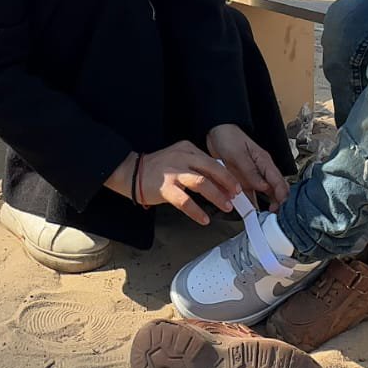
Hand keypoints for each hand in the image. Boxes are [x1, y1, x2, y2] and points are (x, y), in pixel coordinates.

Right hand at [113, 141, 241, 224]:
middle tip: (236, 194)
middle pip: (211, 169)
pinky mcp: (164, 187)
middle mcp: (182, 157)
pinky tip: (203, 218)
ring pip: (202, 183)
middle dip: (227, 183)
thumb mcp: (178, 158)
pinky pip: (185, 201)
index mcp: (187, 149)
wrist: (131, 172)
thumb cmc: (156, 168)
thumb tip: (219, 181)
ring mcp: (173, 172)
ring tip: (225, 206)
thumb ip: (196, 165)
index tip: (236, 185)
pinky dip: (196, 211)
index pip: (212, 161)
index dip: (227, 175)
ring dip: (216, 196)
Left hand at [207, 124, 289, 210]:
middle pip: (275, 190)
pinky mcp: (244, 180)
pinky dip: (251, 203)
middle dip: (277, 204)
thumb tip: (263, 187)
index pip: (279, 182)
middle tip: (272, 217)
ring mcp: (253, 176)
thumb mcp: (238, 154)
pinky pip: (251, 194)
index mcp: (264, 162)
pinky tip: (250, 212)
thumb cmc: (228, 137)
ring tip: (263, 219)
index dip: (281, 196)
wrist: (215, 131)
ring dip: (265, 206)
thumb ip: (251, 171)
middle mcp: (261, 170)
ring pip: (265, 194)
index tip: (278, 208)